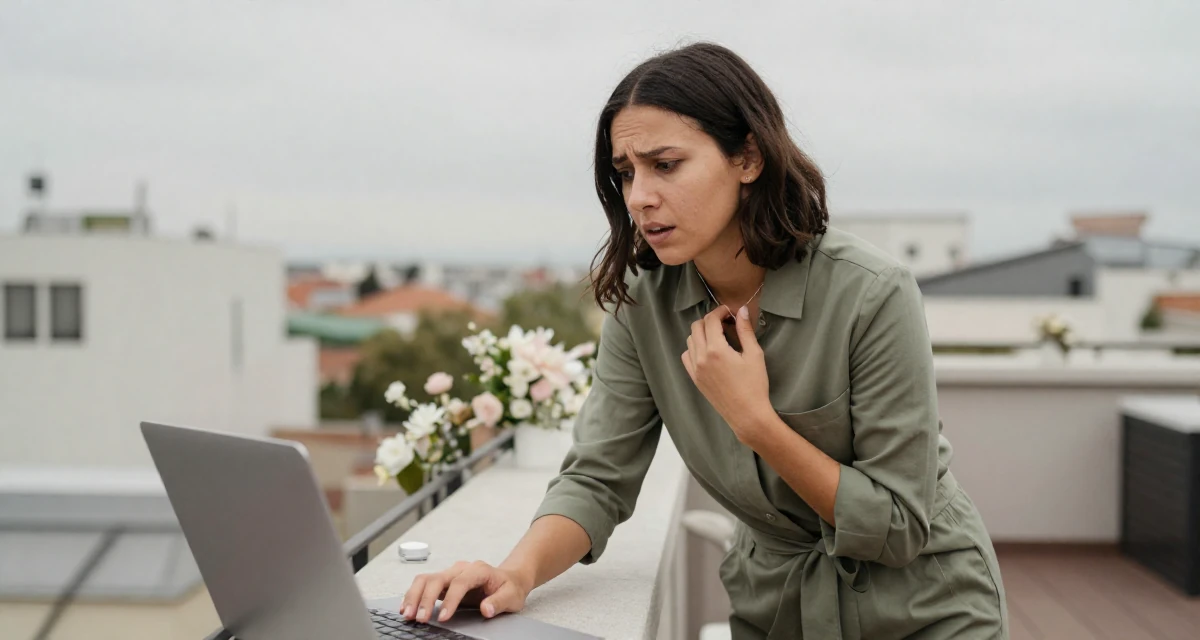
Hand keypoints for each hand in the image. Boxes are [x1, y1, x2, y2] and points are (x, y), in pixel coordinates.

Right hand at [401, 560, 530, 623]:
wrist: (508, 579)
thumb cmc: (509, 587)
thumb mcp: (512, 596)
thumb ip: (499, 602)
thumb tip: (486, 609)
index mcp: (479, 570)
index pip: (460, 582)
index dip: (450, 600)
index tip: (443, 617)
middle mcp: (461, 568)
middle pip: (437, 578)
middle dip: (425, 598)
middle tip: (420, 618)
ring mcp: (451, 574)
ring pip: (426, 579)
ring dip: (414, 596)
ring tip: (407, 614)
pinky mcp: (444, 581)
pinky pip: (424, 584)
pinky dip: (413, 595)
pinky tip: (407, 607)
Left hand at [681, 306, 773, 444]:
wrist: (747, 415)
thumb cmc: (754, 385)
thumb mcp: (754, 355)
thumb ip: (745, 330)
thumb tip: (742, 310)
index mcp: (716, 350)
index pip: (710, 320)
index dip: (720, 312)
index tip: (730, 312)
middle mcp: (701, 358)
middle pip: (696, 327)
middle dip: (710, 320)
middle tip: (725, 323)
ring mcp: (695, 369)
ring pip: (690, 340)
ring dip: (701, 333)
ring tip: (718, 337)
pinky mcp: (695, 379)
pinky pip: (687, 356)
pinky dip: (694, 348)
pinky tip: (708, 351)